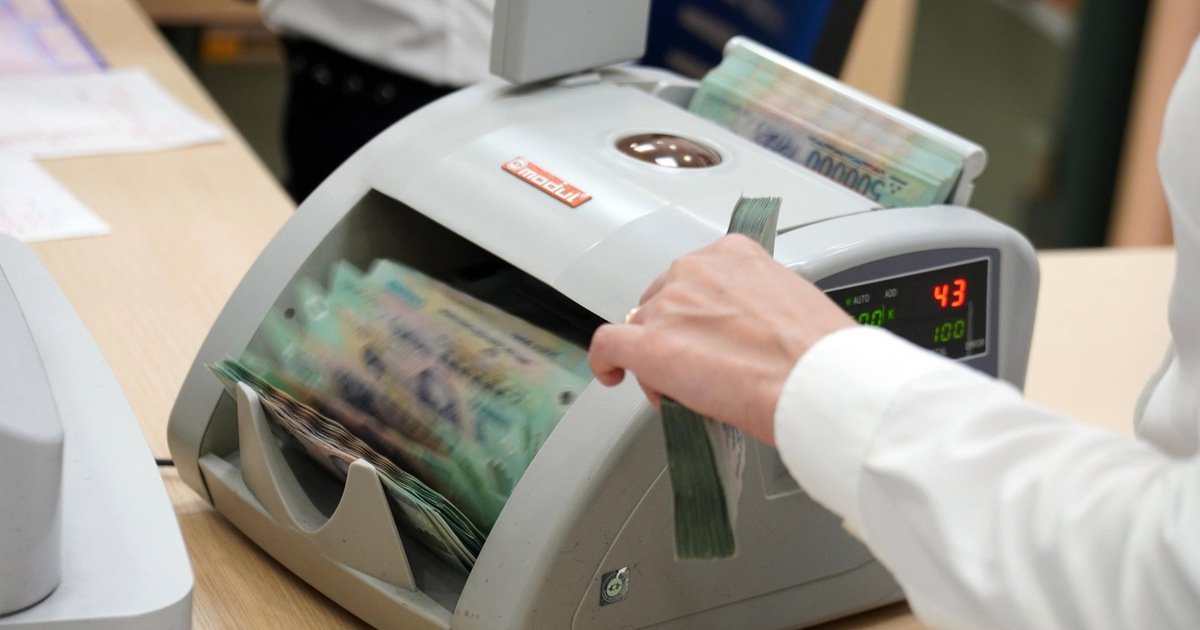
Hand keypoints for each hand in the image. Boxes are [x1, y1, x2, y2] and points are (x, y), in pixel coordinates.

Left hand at [588, 234, 853, 445]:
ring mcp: (668, 307)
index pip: (694, 280)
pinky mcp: (650, 346)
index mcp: (732, 253)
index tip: (705, 333)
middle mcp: (694, 271)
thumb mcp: (791, 302)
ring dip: (656, 358)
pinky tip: (612, 375)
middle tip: (701, 369)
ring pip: (641, 328)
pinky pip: (608, 345)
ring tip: (687, 389)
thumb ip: (755, 306)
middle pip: (663, 303)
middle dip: (674, 336)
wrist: (815, 381)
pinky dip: (605, 361)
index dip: (695, 314)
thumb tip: (742, 333)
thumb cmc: (817, 352)